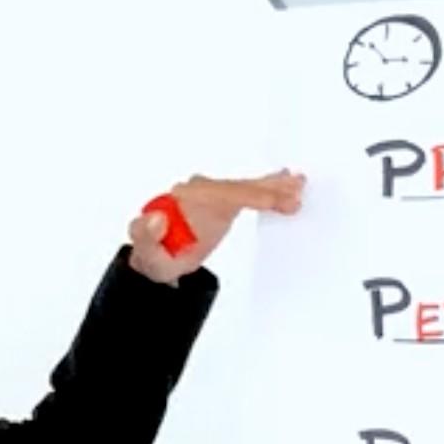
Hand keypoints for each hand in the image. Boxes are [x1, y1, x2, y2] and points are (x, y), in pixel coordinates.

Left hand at [127, 169, 304, 284]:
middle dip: (268, 188)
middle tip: (295, 191)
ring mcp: (213, 195)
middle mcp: (200, 191)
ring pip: (247, 186)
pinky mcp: (224, 203)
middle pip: (239, 185)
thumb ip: (145, 234)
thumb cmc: (153, 256)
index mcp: (184, 199)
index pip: (222, 193)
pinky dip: (270, 190)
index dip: (249, 195)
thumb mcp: (145, 252)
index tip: (272, 201)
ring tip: (298, 183)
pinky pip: (249, 194)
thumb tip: (158, 217)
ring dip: (274, 185)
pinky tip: (289, 185)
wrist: (158, 261)